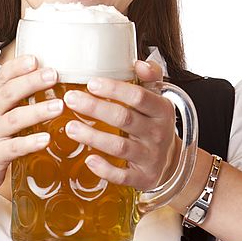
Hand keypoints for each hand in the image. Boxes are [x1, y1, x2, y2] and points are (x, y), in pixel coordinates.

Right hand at [0, 55, 61, 196]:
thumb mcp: (0, 112)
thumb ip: (20, 96)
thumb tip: (51, 78)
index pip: (3, 77)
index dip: (18, 66)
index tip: (35, 58)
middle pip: (9, 93)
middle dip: (31, 82)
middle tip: (53, 75)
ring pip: (13, 119)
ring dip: (37, 111)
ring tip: (58, 106)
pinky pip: (14, 147)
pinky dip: (30, 143)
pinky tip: (46, 139)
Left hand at [63, 60, 177, 190]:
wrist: (171, 161)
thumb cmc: (154, 123)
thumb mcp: (158, 98)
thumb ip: (150, 76)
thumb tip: (138, 62)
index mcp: (162, 110)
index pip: (138, 96)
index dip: (114, 89)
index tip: (91, 83)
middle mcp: (158, 133)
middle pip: (124, 118)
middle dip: (95, 108)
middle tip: (71, 99)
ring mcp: (151, 157)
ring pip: (120, 146)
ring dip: (93, 137)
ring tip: (70, 127)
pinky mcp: (143, 178)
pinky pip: (123, 176)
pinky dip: (106, 170)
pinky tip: (89, 160)